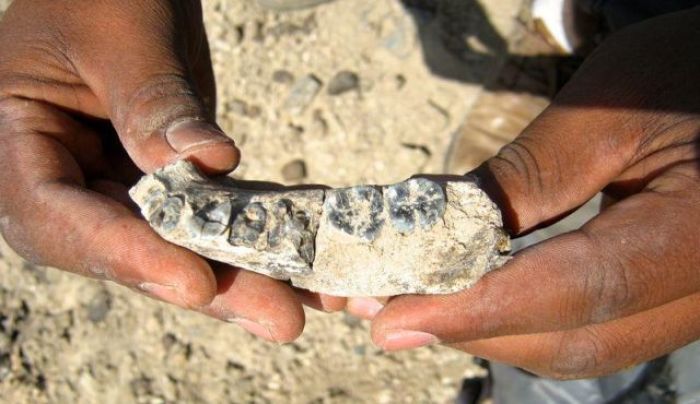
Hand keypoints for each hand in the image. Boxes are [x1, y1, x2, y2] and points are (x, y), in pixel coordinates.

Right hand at [0, 0, 343, 342]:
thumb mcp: (122, 35)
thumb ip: (152, 102)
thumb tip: (207, 164)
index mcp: (16, 141)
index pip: (56, 215)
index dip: (122, 255)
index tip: (192, 281)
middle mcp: (64, 177)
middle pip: (127, 248)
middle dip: (205, 283)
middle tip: (278, 316)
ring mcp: (117, 184)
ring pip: (175, 243)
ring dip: (242, 273)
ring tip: (305, 299)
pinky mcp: (165, 183)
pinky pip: (209, 215)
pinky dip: (257, 234)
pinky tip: (307, 253)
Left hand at [358, 8, 699, 377]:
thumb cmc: (685, 78)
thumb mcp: (608, 111)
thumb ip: (529, 178)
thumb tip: (434, 232)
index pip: (579, 290)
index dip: (479, 309)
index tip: (394, 320)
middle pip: (574, 339)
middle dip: (472, 327)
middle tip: (388, 310)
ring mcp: (687, 302)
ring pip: (579, 345)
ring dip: (490, 329)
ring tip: (417, 304)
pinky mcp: (664, 297)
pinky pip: (589, 327)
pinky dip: (522, 318)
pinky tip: (473, 295)